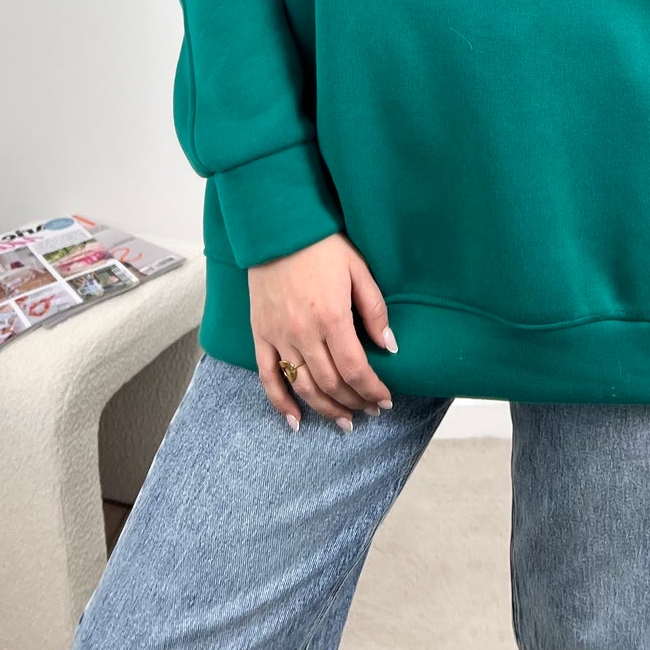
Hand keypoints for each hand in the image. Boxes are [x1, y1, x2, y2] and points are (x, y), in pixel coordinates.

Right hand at [248, 232, 396, 431]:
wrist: (278, 227)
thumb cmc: (322, 244)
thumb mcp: (358, 269)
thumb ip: (374, 310)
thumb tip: (390, 346)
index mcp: (332, 317)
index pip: (355, 369)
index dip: (372, 390)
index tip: (385, 400)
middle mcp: (304, 333)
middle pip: (331, 383)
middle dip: (355, 402)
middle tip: (370, 411)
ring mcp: (279, 336)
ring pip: (303, 386)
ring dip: (326, 409)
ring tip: (344, 421)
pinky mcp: (260, 334)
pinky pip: (268, 377)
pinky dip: (281, 403)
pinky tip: (296, 421)